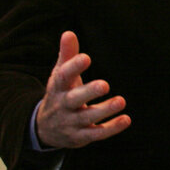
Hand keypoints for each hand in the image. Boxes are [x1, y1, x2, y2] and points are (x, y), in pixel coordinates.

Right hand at [35, 31, 130, 148]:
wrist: (44, 128)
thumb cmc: (60, 93)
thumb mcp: (60, 75)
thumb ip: (67, 55)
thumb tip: (69, 33)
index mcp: (58, 87)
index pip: (63, 76)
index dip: (73, 67)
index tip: (86, 57)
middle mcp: (63, 105)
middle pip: (74, 99)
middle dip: (88, 92)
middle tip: (105, 84)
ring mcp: (71, 122)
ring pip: (87, 118)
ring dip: (104, 110)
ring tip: (121, 101)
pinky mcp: (80, 137)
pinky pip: (96, 134)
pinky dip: (111, 128)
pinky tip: (126, 119)